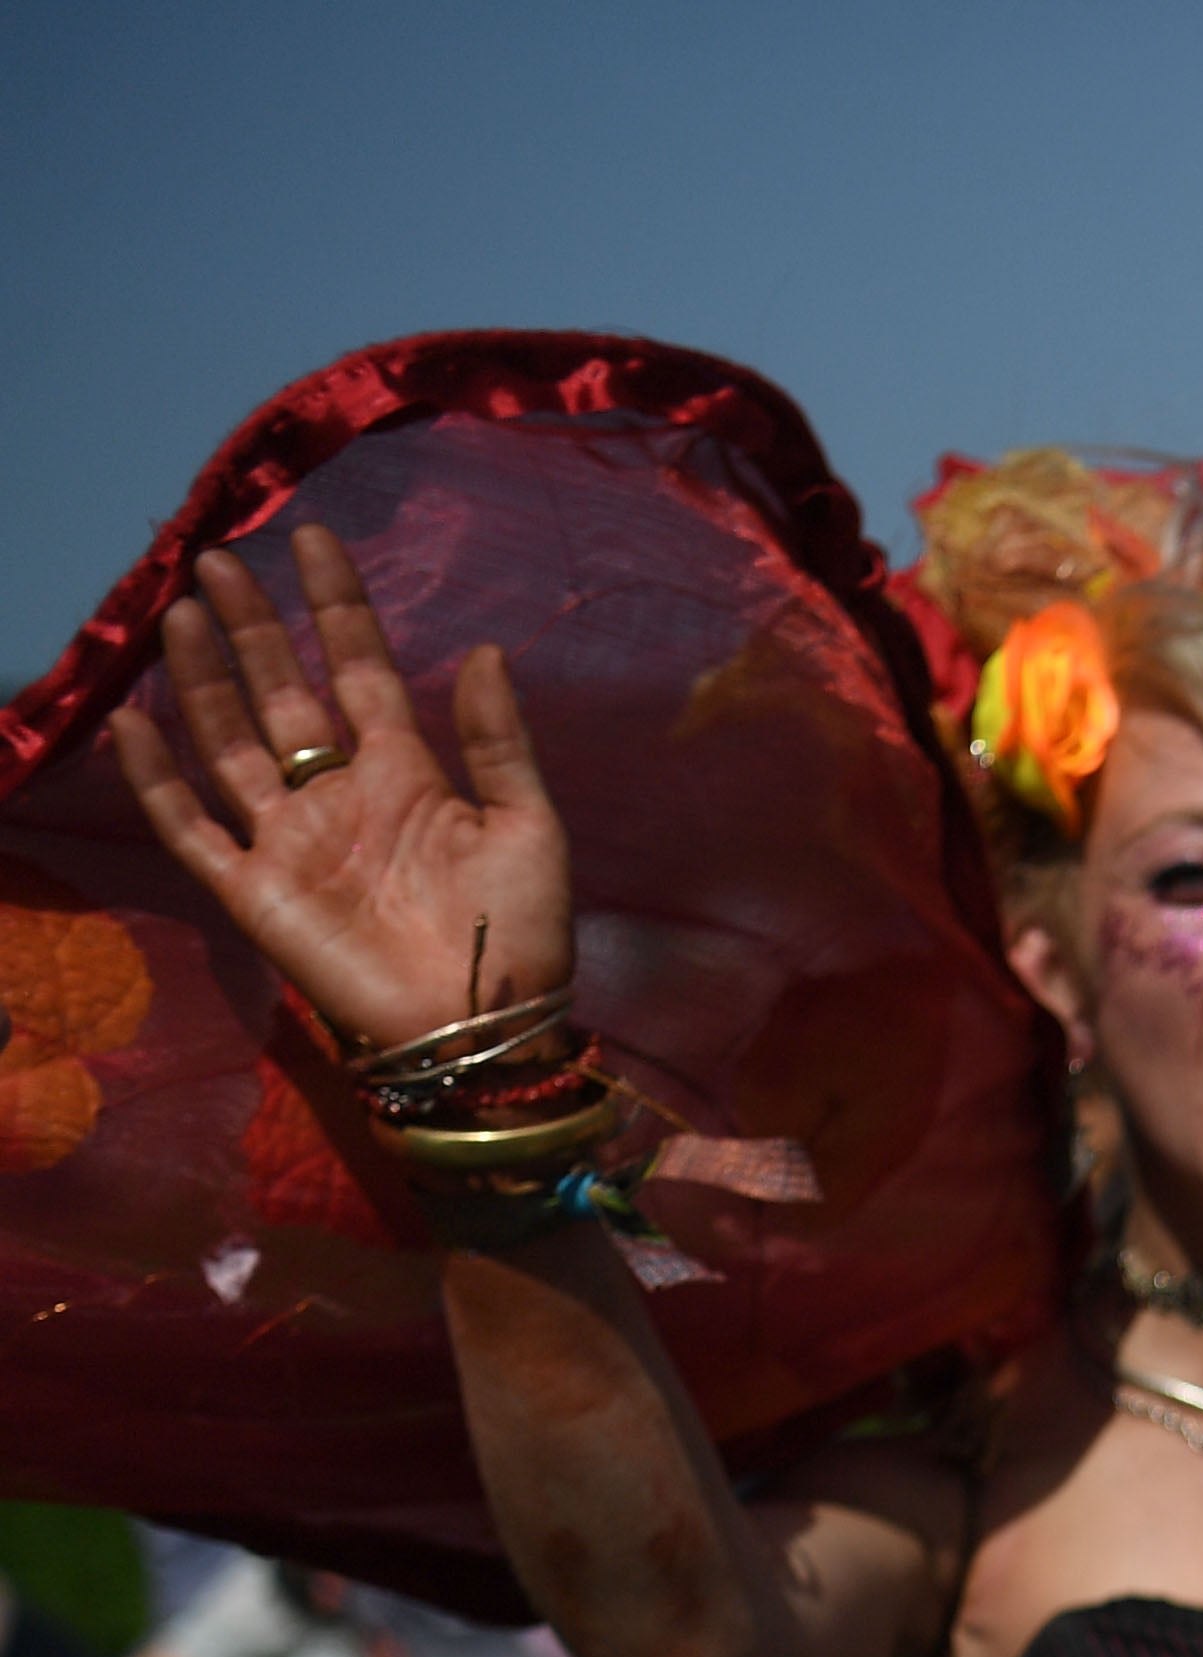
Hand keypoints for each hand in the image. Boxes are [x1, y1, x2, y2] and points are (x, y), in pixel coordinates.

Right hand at [107, 525, 572, 1049]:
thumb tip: (485, 648)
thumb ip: (498, 742)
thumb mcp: (528, 827)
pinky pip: (189, 826)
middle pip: (282, 693)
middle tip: (221, 559)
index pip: (360, 670)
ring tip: (182, 613)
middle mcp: (338, 794)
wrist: (483, 1027)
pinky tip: (133, 722)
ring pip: (228, 741)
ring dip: (203, 679)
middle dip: (253, 628)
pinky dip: (157, 778)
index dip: (338, 608)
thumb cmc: (518, 932)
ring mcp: (289, 838)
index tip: (318, 541)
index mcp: (406, 774)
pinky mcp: (253, 889)